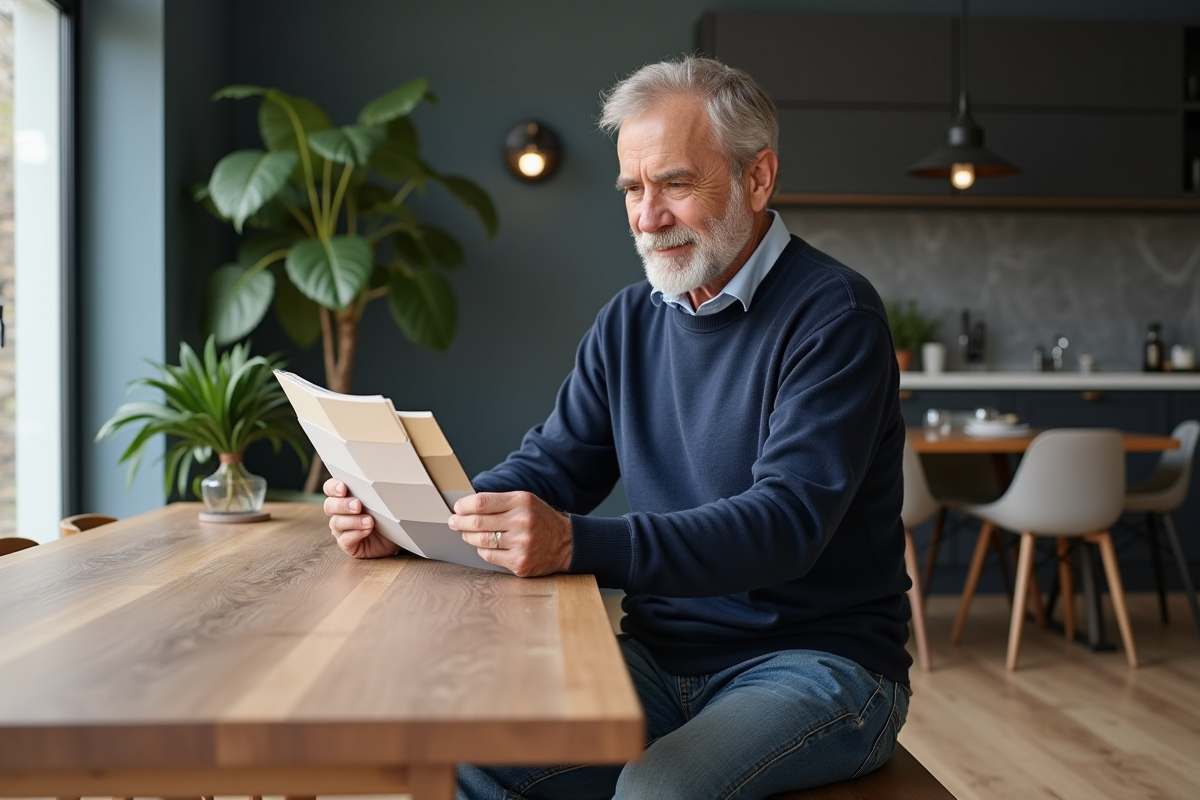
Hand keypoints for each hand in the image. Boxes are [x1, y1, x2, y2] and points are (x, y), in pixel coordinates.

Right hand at [323, 478, 401, 558]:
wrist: (397, 535)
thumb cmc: (387, 514)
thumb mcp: (382, 499)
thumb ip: (373, 491)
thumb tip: (378, 481)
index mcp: (345, 496)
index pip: (330, 488)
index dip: (333, 487)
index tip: (343, 488)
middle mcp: (339, 512)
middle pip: (329, 505)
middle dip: (343, 504)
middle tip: (358, 505)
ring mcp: (341, 529)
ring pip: (336, 523)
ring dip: (353, 521)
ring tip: (369, 521)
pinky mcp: (347, 544)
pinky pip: (344, 540)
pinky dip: (356, 534)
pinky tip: (367, 530)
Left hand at [448, 491, 571, 576]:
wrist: (566, 543)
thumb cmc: (540, 520)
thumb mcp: (525, 501)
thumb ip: (499, 502)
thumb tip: (467, 506)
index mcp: (522, 502)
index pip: (482, 502)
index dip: (464, 506)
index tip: (457, 508)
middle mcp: (522, 522)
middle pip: (478, 522)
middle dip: (460, 522)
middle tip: (453, 522)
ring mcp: (522, 544)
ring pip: (481, 541)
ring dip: (468, 537)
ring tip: (466, 533)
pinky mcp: (520, 562)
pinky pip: (489, 556)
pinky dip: (482, 550)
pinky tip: (483, 545)